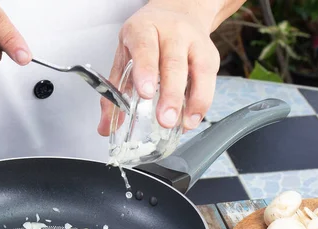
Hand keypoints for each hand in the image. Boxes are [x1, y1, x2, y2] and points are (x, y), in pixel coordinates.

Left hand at [98, 0, 222, 134]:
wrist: (177, 12)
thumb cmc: (146, 38)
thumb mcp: (124, 56)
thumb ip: (114, 92)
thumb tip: (106, 127)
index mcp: (144, 29)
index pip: (145, 48)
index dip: (146, 70)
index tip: (145, 93)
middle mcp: (173, 32)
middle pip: (174, 64)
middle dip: (171, 95)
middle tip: (165, 120)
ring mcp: (195, 42)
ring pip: (199, 70)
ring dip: (194, 101)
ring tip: (184, 124)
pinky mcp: (211, 55)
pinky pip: (210, 80)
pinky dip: (202, 102)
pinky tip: (192, 119)